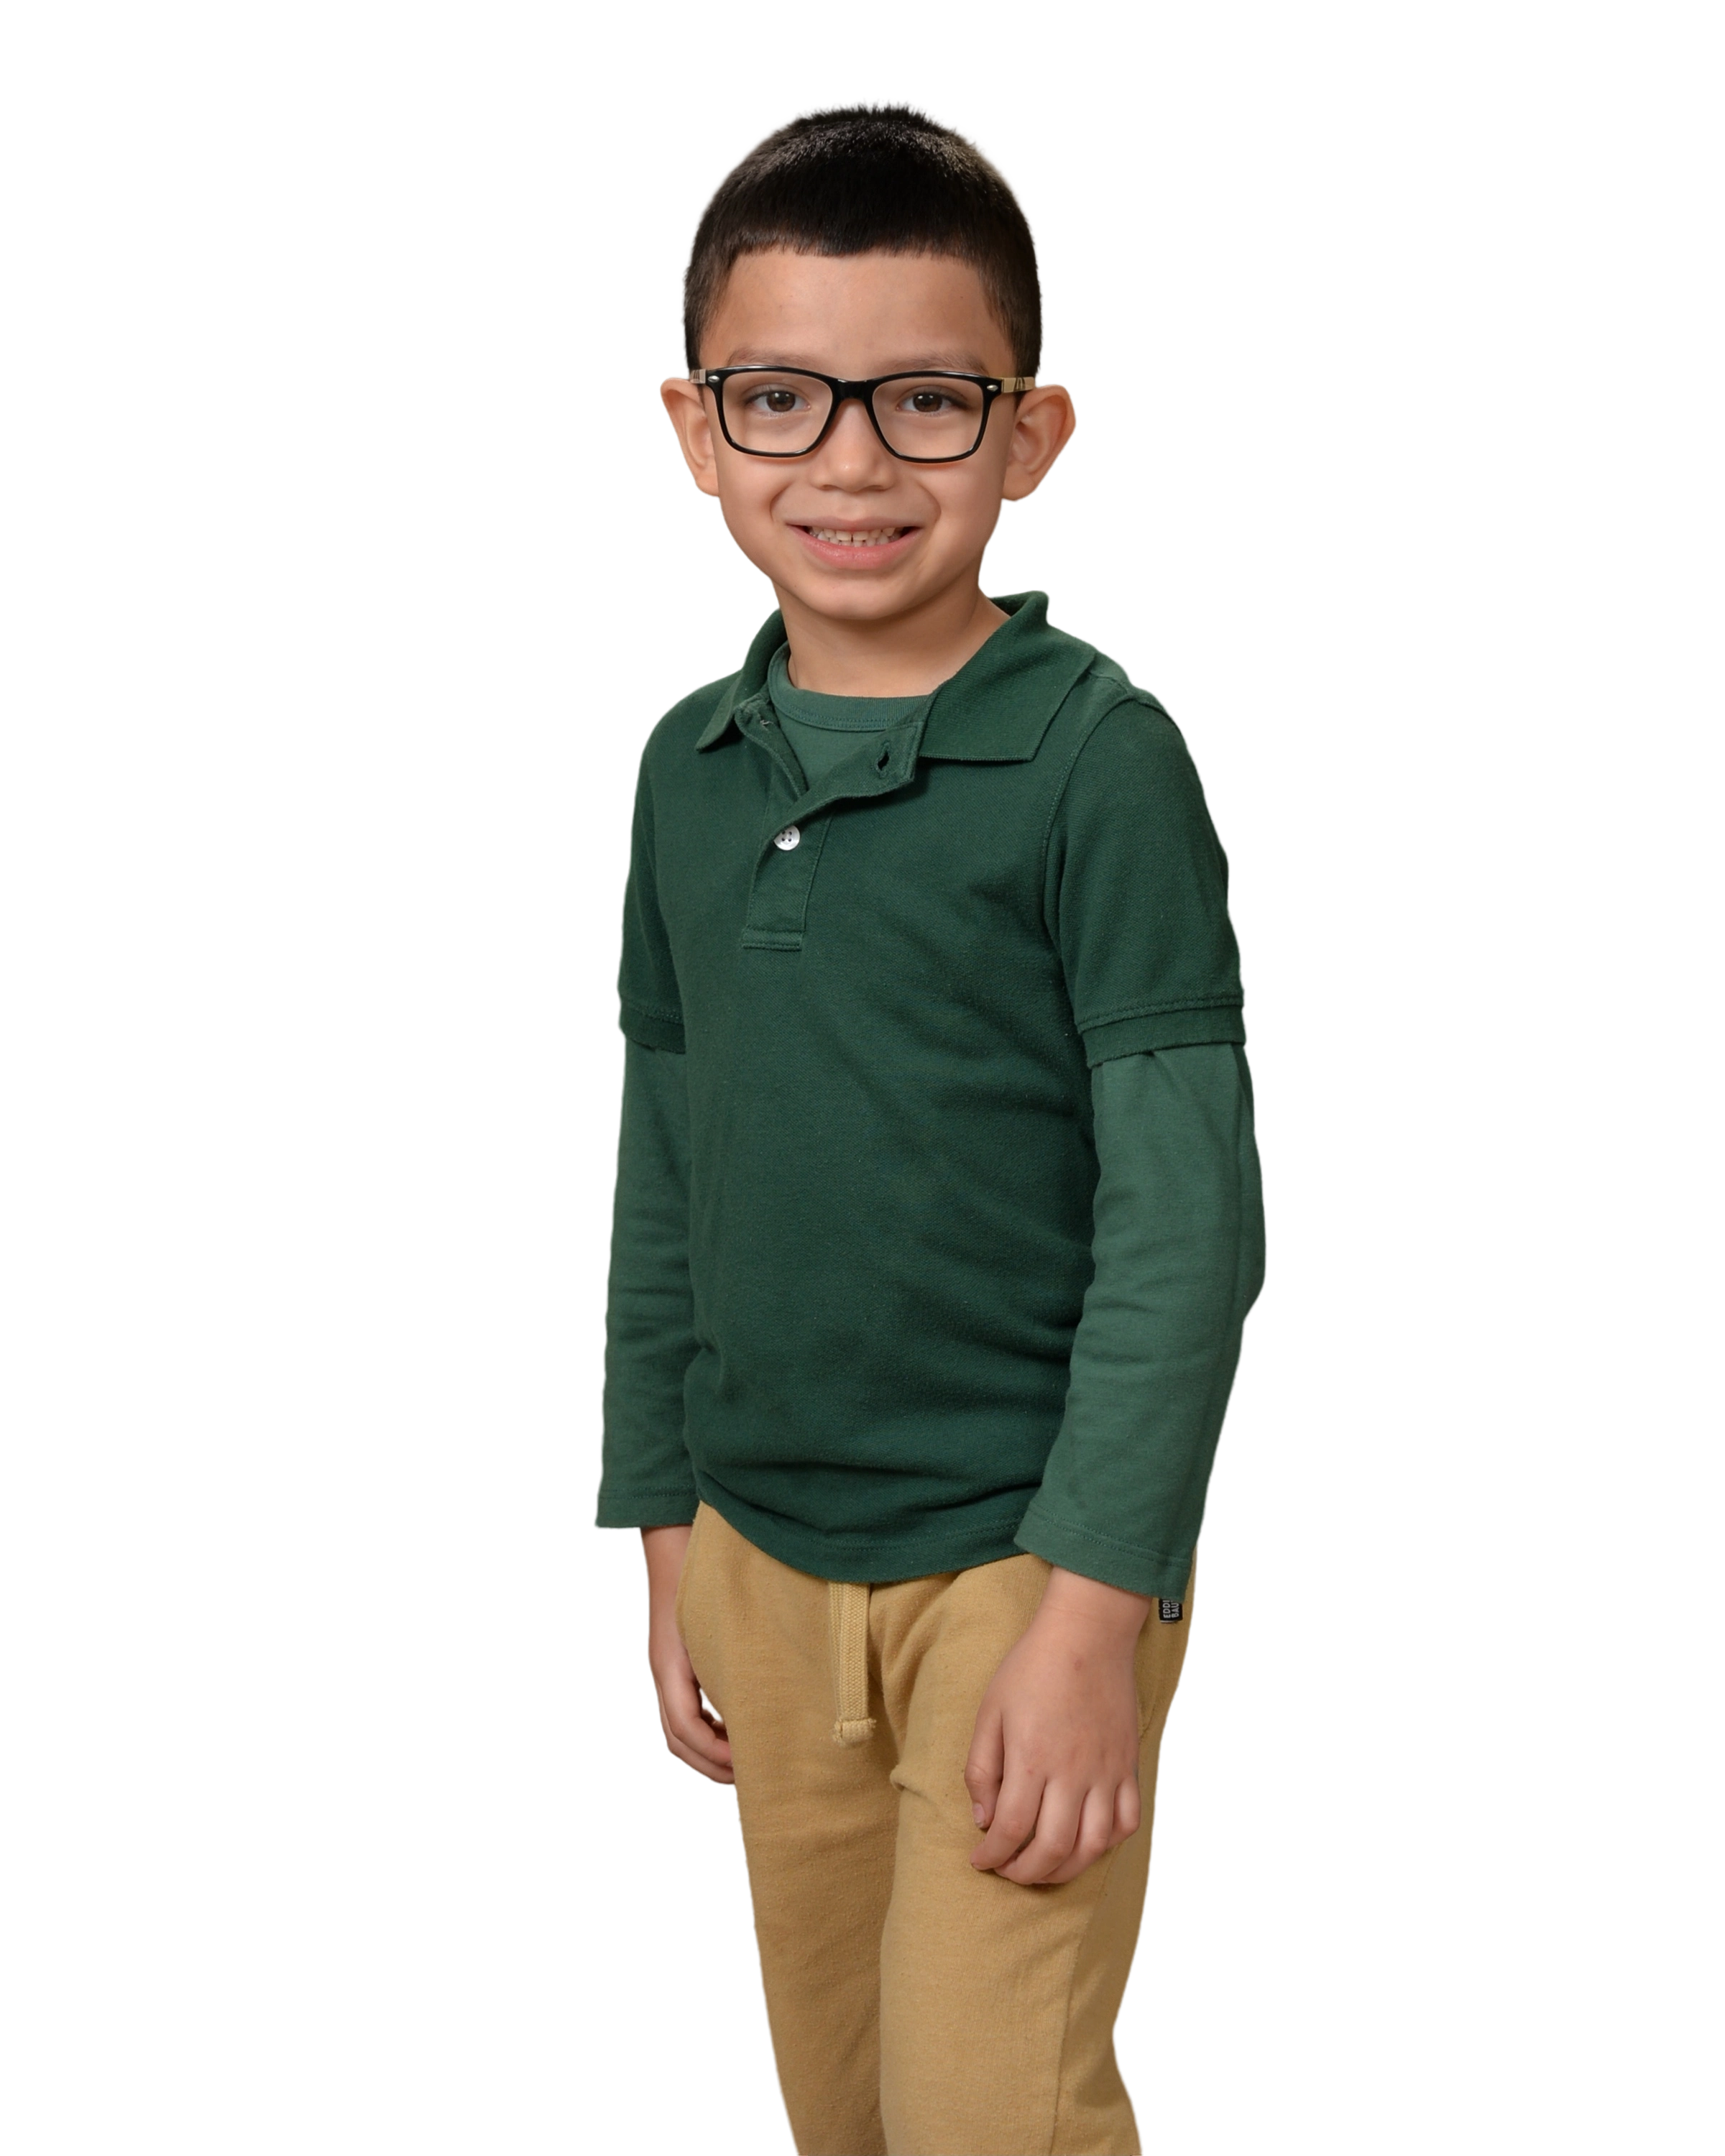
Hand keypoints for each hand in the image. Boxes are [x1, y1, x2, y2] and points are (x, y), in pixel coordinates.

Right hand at [641, 1523, 732, 1786]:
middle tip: (746, 1779)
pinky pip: (684, 1712)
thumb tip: (762, 1695)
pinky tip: (733, 1734)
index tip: (743, 1763)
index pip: (684, 1725)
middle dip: (708, 1764)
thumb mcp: (718, 1616)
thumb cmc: (699, 1573)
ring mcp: (667, 1670)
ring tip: (741, 1766)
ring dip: (705, 1754)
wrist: (674, 1543)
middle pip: (677, 1738)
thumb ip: (734, 1653)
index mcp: (670, 1664)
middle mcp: (663, 1672)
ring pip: (677, 1730)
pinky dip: (704, 1733)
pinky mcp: (676, 1666)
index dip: (713, 1751)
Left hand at [964, 1569, 1151, 1885]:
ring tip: (1044, 1867)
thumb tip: (983, 1819)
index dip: (992, 1855)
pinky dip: (1108, 1844)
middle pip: (1052, 1848)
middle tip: (1008, 1871)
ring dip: (1066, 1869)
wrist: (1087, 1634)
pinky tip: (1087, 1842)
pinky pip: (1128, 1821)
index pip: (1011, 1829)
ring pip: (1093, 1846)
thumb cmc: (1032, 1668)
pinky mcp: (1129, 1765)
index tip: (980, 1860)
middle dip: (1025, 1872)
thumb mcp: (990, 1711)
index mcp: (1032, 1759)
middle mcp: (1073, 1773)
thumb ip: (981, 1769)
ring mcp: (1107, 1772)